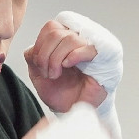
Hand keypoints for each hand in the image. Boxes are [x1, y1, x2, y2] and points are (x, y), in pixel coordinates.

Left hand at [24, 11, 123, 138]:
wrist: (73, 112)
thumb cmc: (61, 94)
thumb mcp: (39, 74)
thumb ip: (33, 57)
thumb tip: (33, 47)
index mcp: (64, 40)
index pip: (51, 27)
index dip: (40, 44)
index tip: (38, 64)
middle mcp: (79, 40)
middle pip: (57, 32)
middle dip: (45, 54)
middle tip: (47, 73)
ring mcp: (92, 47)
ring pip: (69, 38)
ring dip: (56, 59)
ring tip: (56, 74)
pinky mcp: (104, 58)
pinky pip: (88, 47)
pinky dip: (73, 55)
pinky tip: (67, 65)